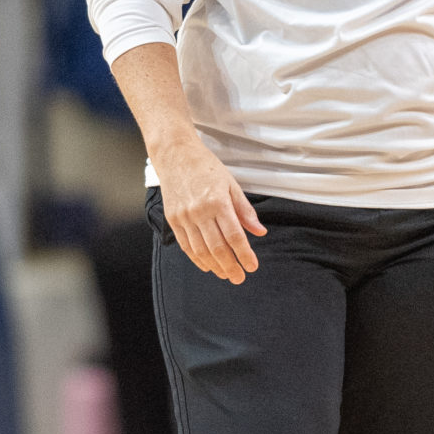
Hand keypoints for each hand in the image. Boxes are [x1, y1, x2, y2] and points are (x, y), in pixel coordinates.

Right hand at [150, 135, 266, 283]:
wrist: (175, 155)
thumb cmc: (207, 168)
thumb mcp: (231, 184)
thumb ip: (245, 211)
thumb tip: (260, 232)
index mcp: (217, 202)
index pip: (234, 235)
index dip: (244, 254)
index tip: (252, 266)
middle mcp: (199, 212)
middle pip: (217, 247)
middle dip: (230, 266)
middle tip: (240, 278)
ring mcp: (184, 217)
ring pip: (201, 250)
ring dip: (215, 266)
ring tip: (226, 275)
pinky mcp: (173, 220)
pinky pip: (186, 246)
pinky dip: (197, 259)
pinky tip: (208, 266)